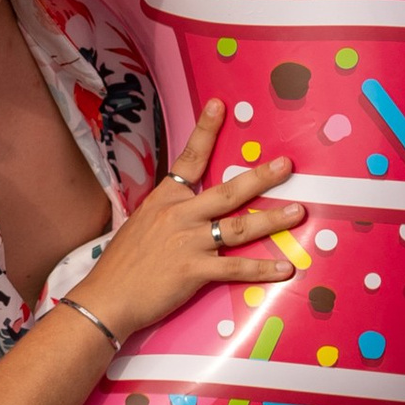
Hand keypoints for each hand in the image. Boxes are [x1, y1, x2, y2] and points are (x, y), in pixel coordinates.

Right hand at [79, 103, 301, 342]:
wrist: (107, 297)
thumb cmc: (121, 264)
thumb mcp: (140, 224)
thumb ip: (168, 213)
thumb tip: (187, 207)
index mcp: (164, 199)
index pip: (189, 159)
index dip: (205, 131)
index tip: (219, 106)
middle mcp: (179, 215)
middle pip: (228, 192)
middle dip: (261, 177)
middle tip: (286, 165)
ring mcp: (189, 243)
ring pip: (239, 227)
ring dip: (272, 220)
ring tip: (297, 211)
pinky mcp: (195, 271)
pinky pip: (236, 268)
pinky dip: (263, 269)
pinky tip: (285, 268)